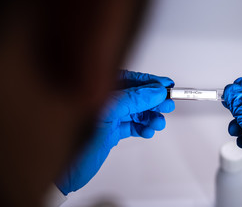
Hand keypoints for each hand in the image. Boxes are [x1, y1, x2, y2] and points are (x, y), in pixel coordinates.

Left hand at [56, 70, 174, 194]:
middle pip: (137, 96)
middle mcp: (104, 101)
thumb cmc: (73, 141)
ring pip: (137, 111)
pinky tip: (147, 131)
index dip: (150, 81)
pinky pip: (133, 125)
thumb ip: (131, 100)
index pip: (130, 79)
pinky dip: (143, 128)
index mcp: (98, 90)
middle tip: (166, 106)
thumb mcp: (106, 115)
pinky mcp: (111, 131)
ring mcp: (108, 116)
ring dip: (150, 116)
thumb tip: (154, 91)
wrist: (65, 172)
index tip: (166, 85)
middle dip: (153, 101)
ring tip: (156, 123)